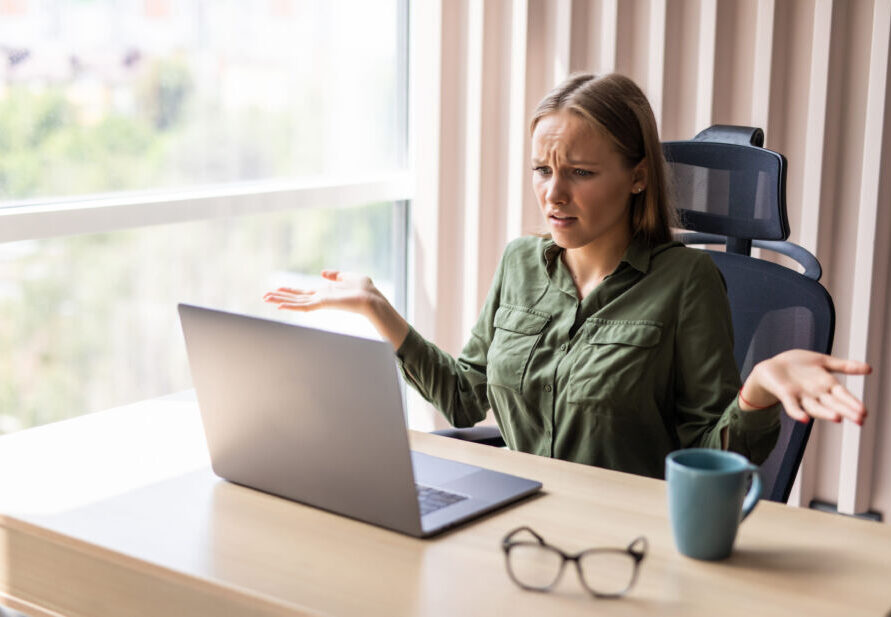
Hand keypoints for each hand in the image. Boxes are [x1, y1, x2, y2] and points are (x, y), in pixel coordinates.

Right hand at [264, 270, 376, 315]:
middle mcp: (321, 298)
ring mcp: (321, 302)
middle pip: (296, 297)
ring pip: (296, 302)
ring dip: (280, 299)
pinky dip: (291, 306)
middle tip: (265, 295)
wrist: (373, 299)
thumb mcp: (348, 276)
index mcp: (326, 292)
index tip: (278, 288)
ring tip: (266, 298)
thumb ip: (335, 275)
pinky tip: (280, 306)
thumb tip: (323, 273)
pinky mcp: (323, 304)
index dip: (290, 290)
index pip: (304, 292)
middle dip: (280, 296)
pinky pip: (304, 306)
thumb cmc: (365, 289)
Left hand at [740, 350, 870, 424]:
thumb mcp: (823, 362)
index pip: (842, 395)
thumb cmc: (798, 366)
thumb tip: (870, 369)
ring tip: (837, 418)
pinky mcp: (785, 394)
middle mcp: (815, 393)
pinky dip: (798, 413)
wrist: (771, 367)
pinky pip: (792, 406)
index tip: (864, 412)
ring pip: (815, 407)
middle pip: (832, 403)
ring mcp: (800, 396)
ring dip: (825, 413)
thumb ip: (844, 366)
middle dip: (846, 410)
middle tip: (860, 420)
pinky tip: (804, 419)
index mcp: (826, 384)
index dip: (853, 403)